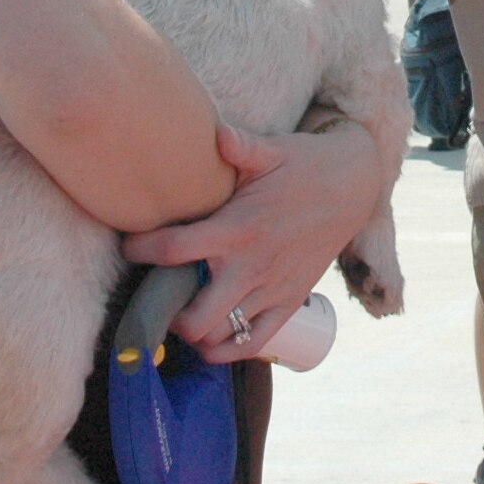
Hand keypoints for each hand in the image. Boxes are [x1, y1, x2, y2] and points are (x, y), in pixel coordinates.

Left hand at [121, 119, 384, 363]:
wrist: (354, 186)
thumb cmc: (304, 164)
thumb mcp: (273, 150)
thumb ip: (241, 145)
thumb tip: (216, 133)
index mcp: (239, 228)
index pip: (174, 251)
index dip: (141, 251)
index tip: (129, 245)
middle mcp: (252, 267)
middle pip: (194, 316)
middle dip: (164, 314)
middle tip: (154, 296)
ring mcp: (272, 290)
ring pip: (220, 336)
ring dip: (193, 333)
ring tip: (179, 315)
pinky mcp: (290, 302)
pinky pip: (254, 343)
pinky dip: (227, 350)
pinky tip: (210, 339)